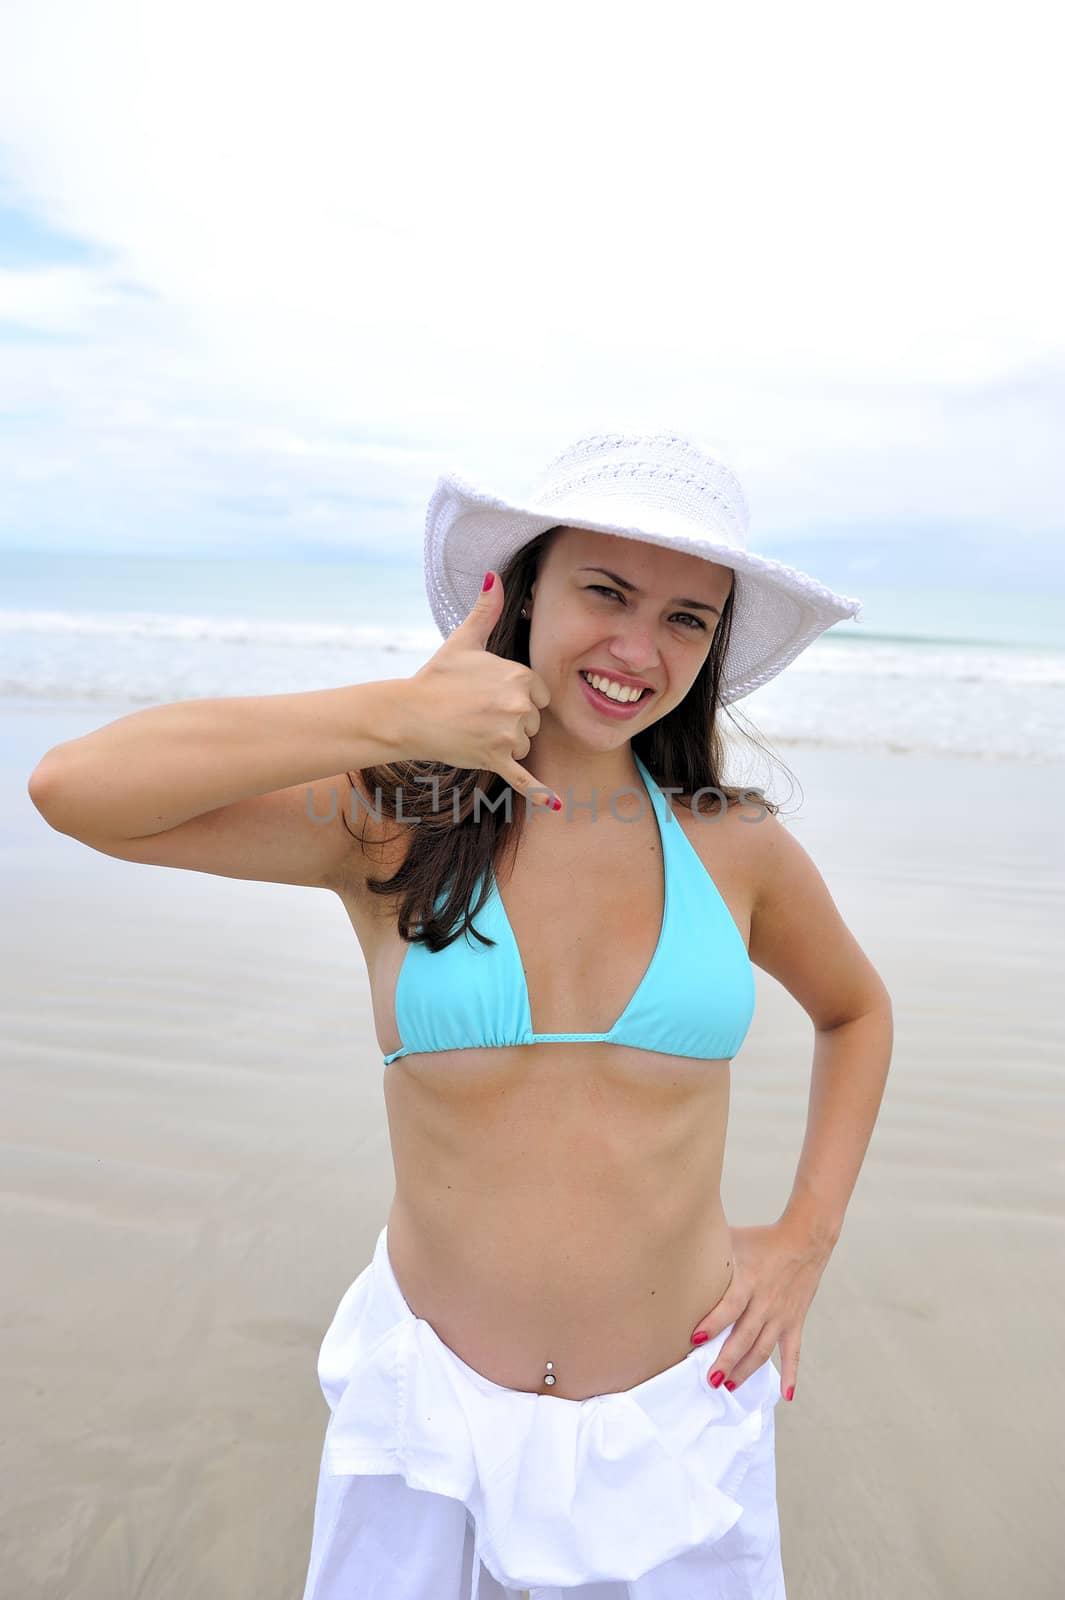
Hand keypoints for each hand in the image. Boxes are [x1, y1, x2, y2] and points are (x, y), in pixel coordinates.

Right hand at [407, 571, 556, 809]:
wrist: (407, 713)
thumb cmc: (436, 676)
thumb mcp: (464, 640)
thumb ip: (486, 609)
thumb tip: (492, 574)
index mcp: (518, 675)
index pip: (538, 694)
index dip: (518, 697)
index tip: (490, 696)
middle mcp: (518, 705)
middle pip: (532, 721)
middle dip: (511, 721)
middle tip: (476, 714)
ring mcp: (507, 734)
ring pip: (523, 745)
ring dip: (505, 744)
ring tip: (472, 731)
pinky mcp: (495, 759)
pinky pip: (524, 778)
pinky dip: (539, 793)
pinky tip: (556, 804)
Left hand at [689, 1219, 832, 1402]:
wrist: (806, 1240)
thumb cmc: (763, 1240)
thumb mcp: (734, 1239)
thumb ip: (710, 1248)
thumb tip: (676, 1244)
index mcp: (749, 1280)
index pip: (730, 1306)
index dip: (714, 1323)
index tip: (696, 1339)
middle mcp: (766, 1301)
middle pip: (744, 1336)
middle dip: (727, 1360)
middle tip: (710, 1379)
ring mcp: (781, 1315)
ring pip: (763, 1349)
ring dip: (746, 1370)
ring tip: (729, 1386)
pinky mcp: (795, 1322)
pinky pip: (793, 1352)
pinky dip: (791, 1374)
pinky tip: (786, 1395)